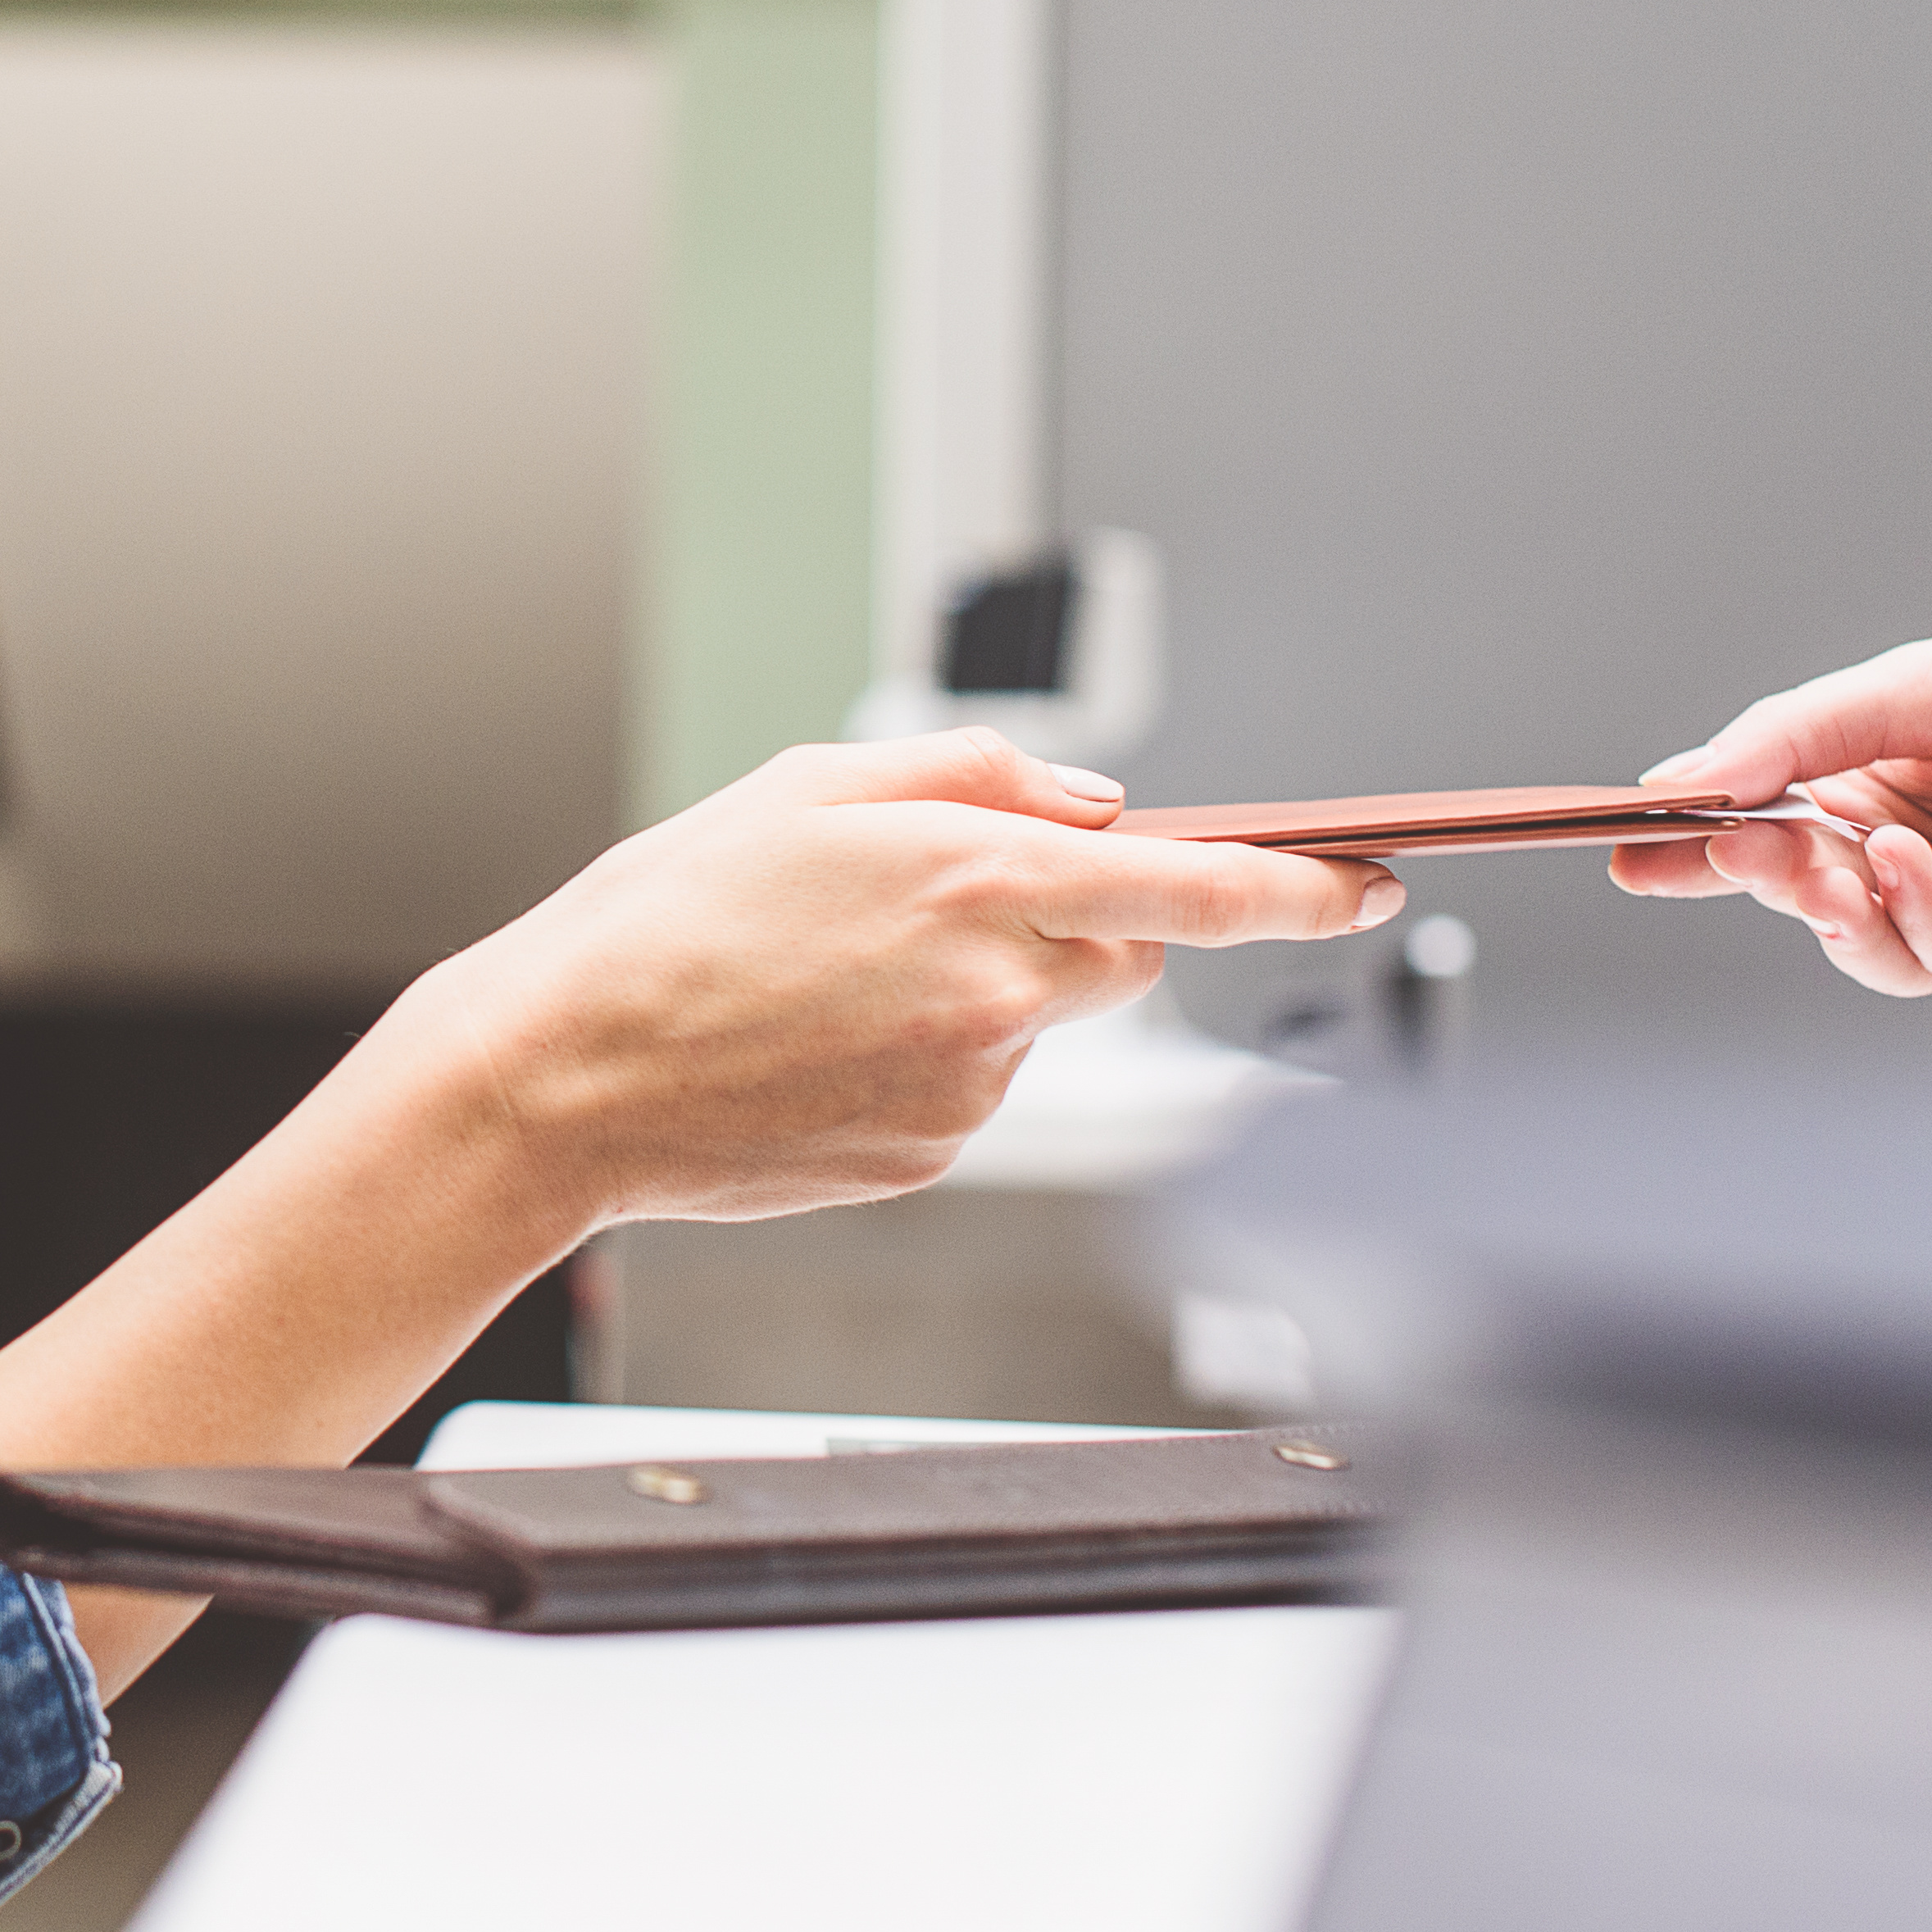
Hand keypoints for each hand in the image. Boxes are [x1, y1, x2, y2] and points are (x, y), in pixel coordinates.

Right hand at [381, 730, 1394, 1227]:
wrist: (562, 1075)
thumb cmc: (664, 922)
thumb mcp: (807, 785)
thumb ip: (975, 775)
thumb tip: (1094, 804)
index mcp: (979, 878)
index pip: (1204, 888)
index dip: (1306, 889)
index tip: (1369, 882)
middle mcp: (997, 990)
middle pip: (1121, 955)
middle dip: (1069, 924)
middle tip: (929, 911)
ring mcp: (972, 1087)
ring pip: (1035, 1023)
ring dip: (973, 993)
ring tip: (825, 983)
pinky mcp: (934, 1156)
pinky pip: (972, 1089)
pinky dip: (919, 1059)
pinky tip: (816, 1045)